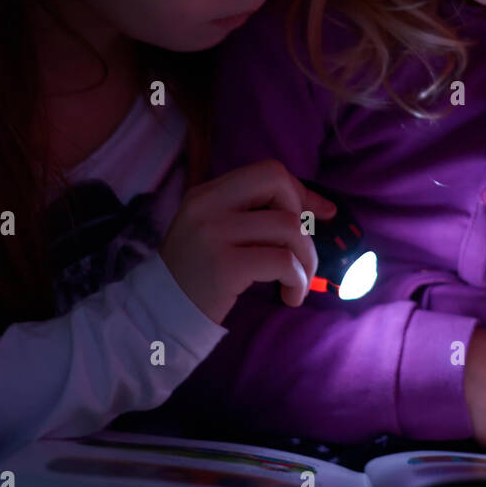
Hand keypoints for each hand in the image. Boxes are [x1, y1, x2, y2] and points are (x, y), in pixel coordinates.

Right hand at [159, 159, 335, 324]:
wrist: (160, 315)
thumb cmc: (200, 276)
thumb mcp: (217, 232)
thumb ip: (256, 215)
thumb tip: (324, 207)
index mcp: (207, 193)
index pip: (268, 171)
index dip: (300, 191)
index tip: (321, 215)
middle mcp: (207, 206)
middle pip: (278, 183)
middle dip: (303, 217)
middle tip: (299, 252)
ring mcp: (213, 234)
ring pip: (288, 226)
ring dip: (307, 258)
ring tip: (299, 282)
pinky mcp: (224, 266)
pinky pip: (282, 261)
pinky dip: (298, 279)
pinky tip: (290, 296)